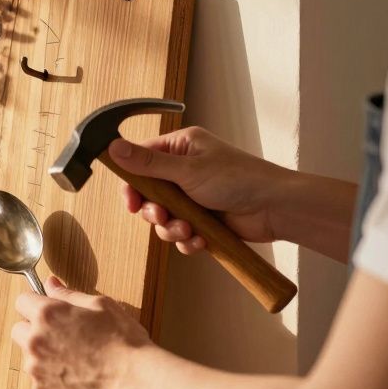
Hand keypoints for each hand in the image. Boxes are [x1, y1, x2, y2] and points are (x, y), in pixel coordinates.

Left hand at [10, 277, 154, 388]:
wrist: (133, 383)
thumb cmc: (123, 342)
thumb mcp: (101, 306)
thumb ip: (69, 295)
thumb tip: (51, 284)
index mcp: (47, 315)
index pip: (21, 301)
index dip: (35, 304)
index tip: (46, 311)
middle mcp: (35, 341)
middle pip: (19, 330)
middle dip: (34, 331)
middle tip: (62, 337)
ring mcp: (36, 369)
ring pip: (29, 358)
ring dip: (43, 357)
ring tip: (75, 361)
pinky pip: (39, 381)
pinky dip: (52, 380)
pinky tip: (76, 378)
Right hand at [110, 127, 290, 254]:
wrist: (274, 209)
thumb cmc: (239, 179)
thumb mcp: (187, 170)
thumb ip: (148, 163)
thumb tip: (113, 147)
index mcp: (180, 148)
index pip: (141, 161)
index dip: (132, 183)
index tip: (131, 201)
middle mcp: (184, 170)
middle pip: (148, 194)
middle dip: (154, 211)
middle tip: (162, 217)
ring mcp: (193, 196)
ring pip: (163, 218)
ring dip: (172, 229)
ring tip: (188, 231)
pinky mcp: (202, 219)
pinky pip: (180, 233)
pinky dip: (187, 240)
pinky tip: (200, 241)